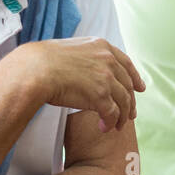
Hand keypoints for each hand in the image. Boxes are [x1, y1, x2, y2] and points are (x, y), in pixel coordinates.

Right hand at [17, 36, 145, 131]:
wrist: (35, 69)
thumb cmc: (43, 61)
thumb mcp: (70, 50)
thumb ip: (85, 58)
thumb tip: (84, 69)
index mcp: (101, 46)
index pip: (126, 63)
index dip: (135, 77)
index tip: (140, 88)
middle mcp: (108, 60)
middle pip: (127, 84)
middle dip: (131, 101)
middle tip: (131, 114)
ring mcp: (106, 77)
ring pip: (124, 100)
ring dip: (122, 115)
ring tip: (118, 126)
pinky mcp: (101, 95)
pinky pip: (112, 113)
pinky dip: (111, 122)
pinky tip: (105, 128)